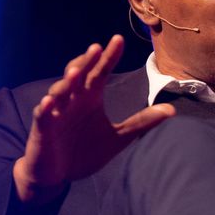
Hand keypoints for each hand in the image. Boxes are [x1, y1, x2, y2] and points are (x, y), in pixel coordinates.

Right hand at [12, 35, 174, 205]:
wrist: (57, 175)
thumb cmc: (84, 151)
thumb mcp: (119, 137)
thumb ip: (142, 122)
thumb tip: (172, 110)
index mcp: (89, 99)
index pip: (100, 73)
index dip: (108, 57)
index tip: (118, 39)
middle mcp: (72, 101)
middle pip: (78, 76)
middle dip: (86, 62)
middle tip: (97, 48)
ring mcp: (55, 114)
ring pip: (59, 92)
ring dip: (67, 82)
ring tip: (77, 72)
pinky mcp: (42, 130)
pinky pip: (43, 116)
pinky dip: (46, 108)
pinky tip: (51, 102)